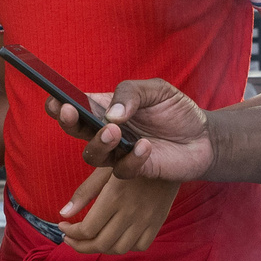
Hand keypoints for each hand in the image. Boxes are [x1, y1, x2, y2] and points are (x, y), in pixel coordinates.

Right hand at [51, 79, 215, 183]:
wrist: (205, 137)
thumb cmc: (176, 110)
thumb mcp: (156, 89)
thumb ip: (131, 93)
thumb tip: (110, 114)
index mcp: (106, 108)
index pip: (75, 105)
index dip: (59, 104)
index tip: (55, 99)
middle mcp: (107, 131)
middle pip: (75, 131)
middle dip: (68, 122)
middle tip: (72, 112)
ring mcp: (119, 153)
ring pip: (92, 155)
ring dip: (99, 143)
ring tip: (115, 131)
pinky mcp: (135, 170)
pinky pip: (123, 170)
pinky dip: (132, 158)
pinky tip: (146, 146)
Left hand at [57, 166, 178, 253]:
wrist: (168, 152)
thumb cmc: (129, 156)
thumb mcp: (105, 168)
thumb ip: (84, 192)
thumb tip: (63, 214)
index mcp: (114, 197)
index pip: (87, 230)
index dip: (71, 232)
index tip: (63, 225)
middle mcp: (130, 212)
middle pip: (100, 244)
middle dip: (79, 245)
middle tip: (70, 237)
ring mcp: (146, 219)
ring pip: (119, 249)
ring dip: (100, 248)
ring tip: (89, 239)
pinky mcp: (158, 221)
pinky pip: (140, 246)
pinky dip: (125, 246)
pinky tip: (115, 236)